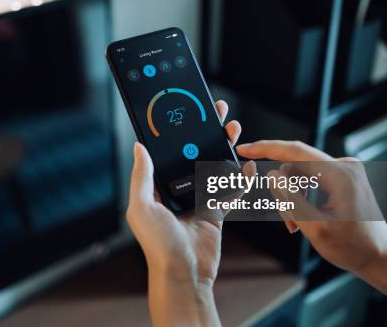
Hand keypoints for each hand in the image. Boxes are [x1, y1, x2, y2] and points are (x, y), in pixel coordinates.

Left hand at [126, 100, 245, 326]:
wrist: (184, 274)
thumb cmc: (158, 245)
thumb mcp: (141, 207)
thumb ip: (142, 177)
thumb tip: (138, 147)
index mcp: (157, 188)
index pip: (168, 152)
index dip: (177, 132)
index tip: (186, 113)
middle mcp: (176, 191)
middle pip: (193, 154)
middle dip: (205, 132)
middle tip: (216, 112)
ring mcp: (197, 200)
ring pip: (213, 166)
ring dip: (224, 148)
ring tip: (233, 129)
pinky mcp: (215, 211)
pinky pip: (230, 189)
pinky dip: (240, 178)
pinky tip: (248, 164)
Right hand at [236, 140, 386, 274]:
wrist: (380, 257)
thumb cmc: (352, 247)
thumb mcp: (315, 227)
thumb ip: (291, 199)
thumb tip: (272, 175)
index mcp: (340, 174)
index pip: (295, 151)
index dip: (265, 148)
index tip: (244, 149)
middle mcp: (345, 165)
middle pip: (296, 166)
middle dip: (284, 190)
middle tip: (286, 221)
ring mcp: (346, 170)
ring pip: (301, 174)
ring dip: (293, 197)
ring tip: (297, 225)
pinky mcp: (344, 177)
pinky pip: (312, 179)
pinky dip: (303, 197)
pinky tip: (305, 217)